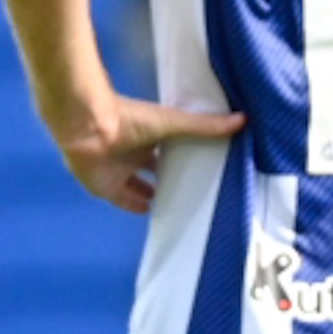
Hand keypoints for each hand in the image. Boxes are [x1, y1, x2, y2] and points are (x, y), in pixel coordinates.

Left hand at [55, 90, 244, 214]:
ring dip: (154, 195)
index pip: (170, 149)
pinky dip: (137, 207)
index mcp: (150, 135)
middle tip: (192, 192)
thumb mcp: (172, 123)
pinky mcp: (106, 188)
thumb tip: (243, 120)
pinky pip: (124, 201)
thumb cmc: (129, 119)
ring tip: (176, 207)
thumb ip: (204, 126)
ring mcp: (120, 171)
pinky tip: (152, 214)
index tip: (204, 168)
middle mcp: (135, 153)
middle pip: (155, 169)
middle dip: (170, 178)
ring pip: (139, 187)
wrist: (89, 128)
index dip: (184, 157)